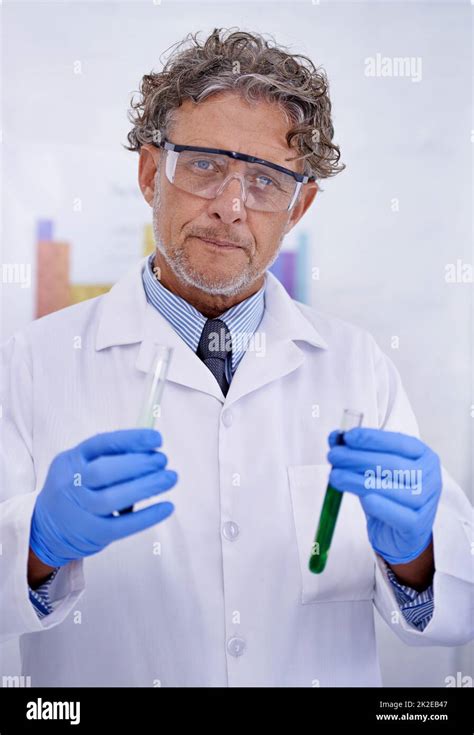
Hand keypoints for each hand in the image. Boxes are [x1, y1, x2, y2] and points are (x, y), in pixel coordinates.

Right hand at [29, 429, 177, 567]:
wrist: (47, 529)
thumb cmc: (76, 490)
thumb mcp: (80, 466)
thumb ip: (109, 456)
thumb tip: (150, 448)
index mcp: (71, 460)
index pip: (101, 444)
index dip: (131, 439)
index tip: (156, 439)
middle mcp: (70, 483)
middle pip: (105, 471)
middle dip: (139, 464)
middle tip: (162, 461)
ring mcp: (79, 510)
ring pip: (113, 498)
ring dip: (147, 486)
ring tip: (169, 478)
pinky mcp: (92, 534)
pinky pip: (122, 525)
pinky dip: (148, 516)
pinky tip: (166, 506)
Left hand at [327, 428, 441, 564]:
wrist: (398, 532)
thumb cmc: (388, 495)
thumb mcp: (373, 470)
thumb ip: (357, 452)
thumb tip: (335, 437)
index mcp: (424, 456)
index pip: (398, 443)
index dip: (372, 439)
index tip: (347, 437)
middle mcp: (430, 477)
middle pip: (392, 464)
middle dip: (358, 458)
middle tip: (333, 456)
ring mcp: (426, 502)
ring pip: (390, 488)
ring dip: (357, 480)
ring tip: (334, 476)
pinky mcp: (417, 525)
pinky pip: (396, 514)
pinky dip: (379, 506)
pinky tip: (363, 499)